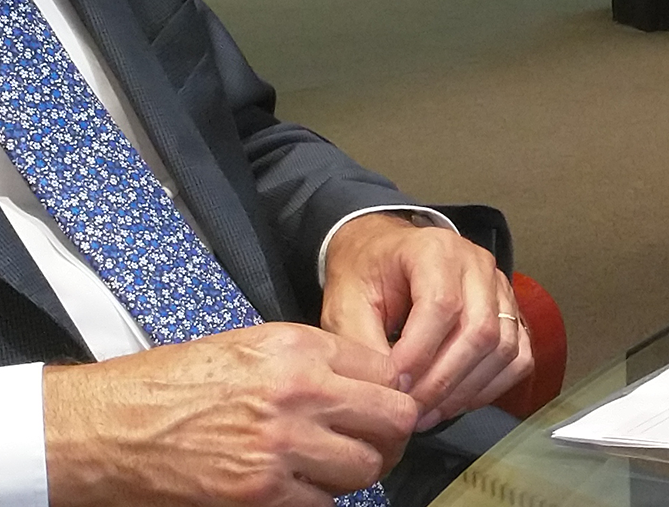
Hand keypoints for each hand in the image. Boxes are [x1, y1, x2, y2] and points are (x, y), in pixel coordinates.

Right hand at [43, 323, 414, 505]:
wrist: (106, 428)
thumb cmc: (167, 387)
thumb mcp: (249, 346)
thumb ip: (313, 360)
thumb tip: (365, 382)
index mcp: (298, 349)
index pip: (387, 371)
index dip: (387, 393)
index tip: (377, 407)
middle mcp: (299, 393)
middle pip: (394, 420)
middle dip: (389, 436)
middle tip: (374, 443)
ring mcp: (282, 446)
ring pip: (365, 467)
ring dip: (353, 471)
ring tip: (327, 467)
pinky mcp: (260, 493)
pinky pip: (322, 504)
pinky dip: (315, 500)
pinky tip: (293, 487)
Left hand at [321, 214, 531, 429]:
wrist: (383, 257)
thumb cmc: (365, 277)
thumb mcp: (345, 304)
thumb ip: (362, 344)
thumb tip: (386, 390)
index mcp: (435, 251)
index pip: (442, 305)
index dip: (419, 353)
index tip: (393, 387)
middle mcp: (477, 264)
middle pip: (481, 329)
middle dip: (444, 380)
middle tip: (410, 411)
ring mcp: (500, 288)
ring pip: (503, 346)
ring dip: (467, 389)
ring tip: (428, 413)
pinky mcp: (510, 312)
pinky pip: (518, 356)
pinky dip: (491, 386)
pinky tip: (456, 401)